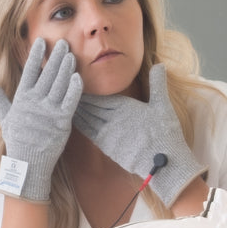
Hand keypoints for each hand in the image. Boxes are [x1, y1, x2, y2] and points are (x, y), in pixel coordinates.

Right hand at [0, 38, 81, 202]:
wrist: (28, 163)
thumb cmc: (16, 139)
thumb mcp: (5, 116)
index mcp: (22, 99)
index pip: (29, 71)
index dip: (35, 55)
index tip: (41, 41)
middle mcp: (35, 102)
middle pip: (48, 73)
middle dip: (55, 56)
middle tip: (63, 42)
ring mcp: (49, 111)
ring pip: (60, 84)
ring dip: (66, 68)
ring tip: (71, 54)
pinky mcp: (62, 121)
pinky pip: (70, 101)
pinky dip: (74, 88)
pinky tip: (78, 76)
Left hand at [73, 63, 204, 207]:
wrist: (163, 163)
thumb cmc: (165, 133)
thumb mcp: (163, 106)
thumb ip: (158, 84)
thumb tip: (160, 64)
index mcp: (125, 107)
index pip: (101, 96)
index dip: (87, 89)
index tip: (74, 79)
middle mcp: (112, 119)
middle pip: (90, 106)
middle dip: (77, 97)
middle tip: (61, 87)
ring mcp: (108, 134)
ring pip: (87, 119)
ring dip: (76, 110)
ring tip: (62, 101)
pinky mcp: (107, 147)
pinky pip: (89, 133)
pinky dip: (80, 124)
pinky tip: (73, 120)